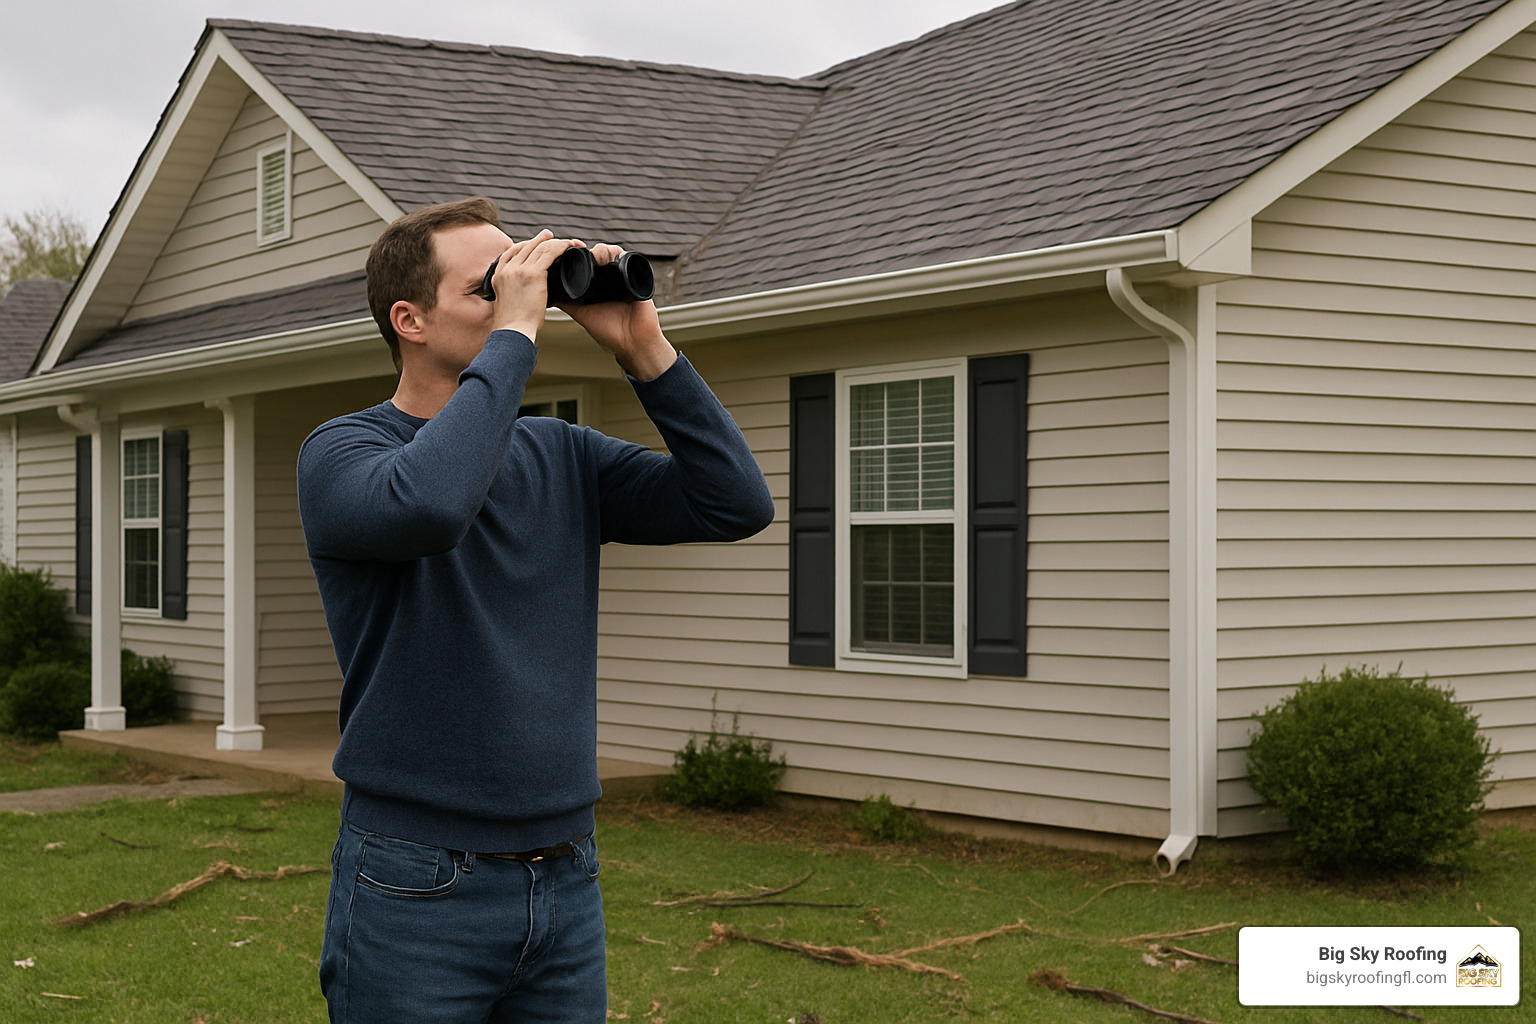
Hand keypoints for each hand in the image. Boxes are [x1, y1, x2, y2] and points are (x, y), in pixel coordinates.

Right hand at [490, 231, 583, 340]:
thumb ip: (514, 292)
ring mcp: (519, 269)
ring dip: (555, 242)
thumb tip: (526, 292)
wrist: (513, 332)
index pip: (512, 251)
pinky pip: (550, 253)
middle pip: (527, 246)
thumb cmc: (513, 325)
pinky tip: (568, 247)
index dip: (526, 244)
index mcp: (498, 275)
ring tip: (566, 242)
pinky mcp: (533, 274)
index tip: (536, 242)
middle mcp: (507, 269)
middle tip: (552, 236)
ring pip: (540, 247)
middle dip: (541, 240)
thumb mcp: (506, 303)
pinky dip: (561, 247)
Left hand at [558, 244, 676, 380]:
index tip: (567, 250)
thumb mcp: (582, 314)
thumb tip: (547, 294)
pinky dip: (618, 254)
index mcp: (597, 285)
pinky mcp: (635, 276)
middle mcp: (609, 278)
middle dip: (588, 250)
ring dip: (601, 250)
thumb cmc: (610, 332)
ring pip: (611, 252)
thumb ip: (566, 303)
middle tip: (578, 250)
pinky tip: (610, 259)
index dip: (577, 254)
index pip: (586, 261)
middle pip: (598, 253)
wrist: (632, 342)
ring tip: (595, 258)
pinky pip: (627, 258)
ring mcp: (622, 276)